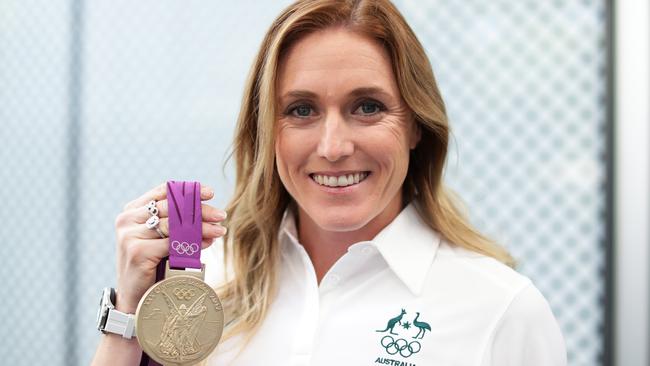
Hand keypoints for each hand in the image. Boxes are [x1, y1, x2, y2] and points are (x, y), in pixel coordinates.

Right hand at [113, 182, 226, 312]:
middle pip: (171, 207)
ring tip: (220, 231)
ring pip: (174, 225)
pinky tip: (208, 242)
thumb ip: (179, 226)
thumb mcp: (163, 241)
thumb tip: (213, 220)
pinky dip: (193, 242)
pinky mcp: (137, 252)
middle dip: (199, 210)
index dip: (188, 190)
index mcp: (131, 211)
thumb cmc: (153, 267)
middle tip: (221, 215)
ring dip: (201, 227)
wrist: (135, 299)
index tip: (210, 193)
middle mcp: (127, 220)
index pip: (162, 192)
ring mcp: (130, 235)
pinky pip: (172, 243)